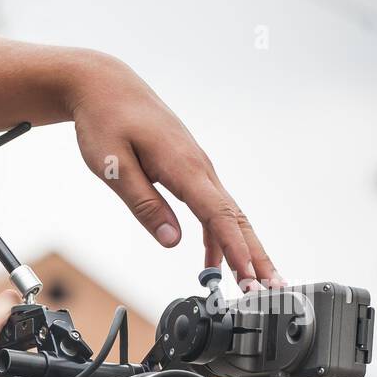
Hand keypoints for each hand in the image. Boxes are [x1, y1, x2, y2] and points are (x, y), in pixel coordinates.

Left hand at [68, 53, 281, 290]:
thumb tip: (171, 240)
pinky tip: (215, 261)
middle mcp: (199, 167)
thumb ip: (144, 204)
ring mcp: (197, 168)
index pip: (218, 215)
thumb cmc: (106, 121)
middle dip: (254, 256)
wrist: (106, 87)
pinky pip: (212, 208)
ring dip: (242, 250)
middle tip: (270, 289)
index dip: (236, 250)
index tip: (248, 277)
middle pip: (236, 219)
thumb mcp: (114, 167)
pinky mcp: (189, 171)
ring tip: (252, 284)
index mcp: (183, 167)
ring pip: (228, 215)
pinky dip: (218, 236)